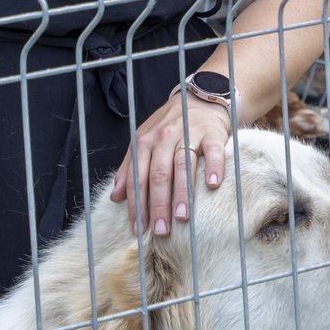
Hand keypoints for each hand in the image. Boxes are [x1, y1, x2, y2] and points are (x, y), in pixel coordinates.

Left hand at [110, 93, 231, 236]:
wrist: (198, 99)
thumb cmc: (168, 127)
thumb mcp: (143, 142)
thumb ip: (129, 168)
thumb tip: (115, 197)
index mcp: (144, 142)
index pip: (138, 177)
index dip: (137, 204)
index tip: (139, 228)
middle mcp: (164, 137)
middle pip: (159, 174)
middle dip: (158, 204)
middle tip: (160, 230)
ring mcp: (189, 133)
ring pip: (183, 165)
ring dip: (182, 192)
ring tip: (182, 217)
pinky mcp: (212, 133)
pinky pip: (213, 152)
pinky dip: (213, 168)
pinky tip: (212, 185)